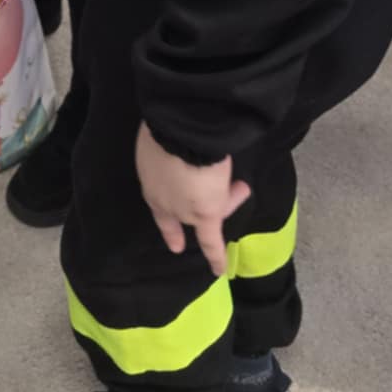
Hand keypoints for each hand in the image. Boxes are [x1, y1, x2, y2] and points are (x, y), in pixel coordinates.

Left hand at [136, 122, 251, 277]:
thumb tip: (181, 132)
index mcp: (150, 179)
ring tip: (241, 189)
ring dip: (226, 198)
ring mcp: (182, 208)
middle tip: (211, 191)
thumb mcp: (163, 133)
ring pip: (207, 208)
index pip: (158, 199)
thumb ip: (171, 143)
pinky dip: (216, 256)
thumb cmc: (171, 123)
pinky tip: (220, 269)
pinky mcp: (205, 214)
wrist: (180, 130)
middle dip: (199, 198)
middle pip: (184, 205)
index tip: (170, 228)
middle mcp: (163, 199)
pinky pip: (211, 241)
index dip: (167, 211)